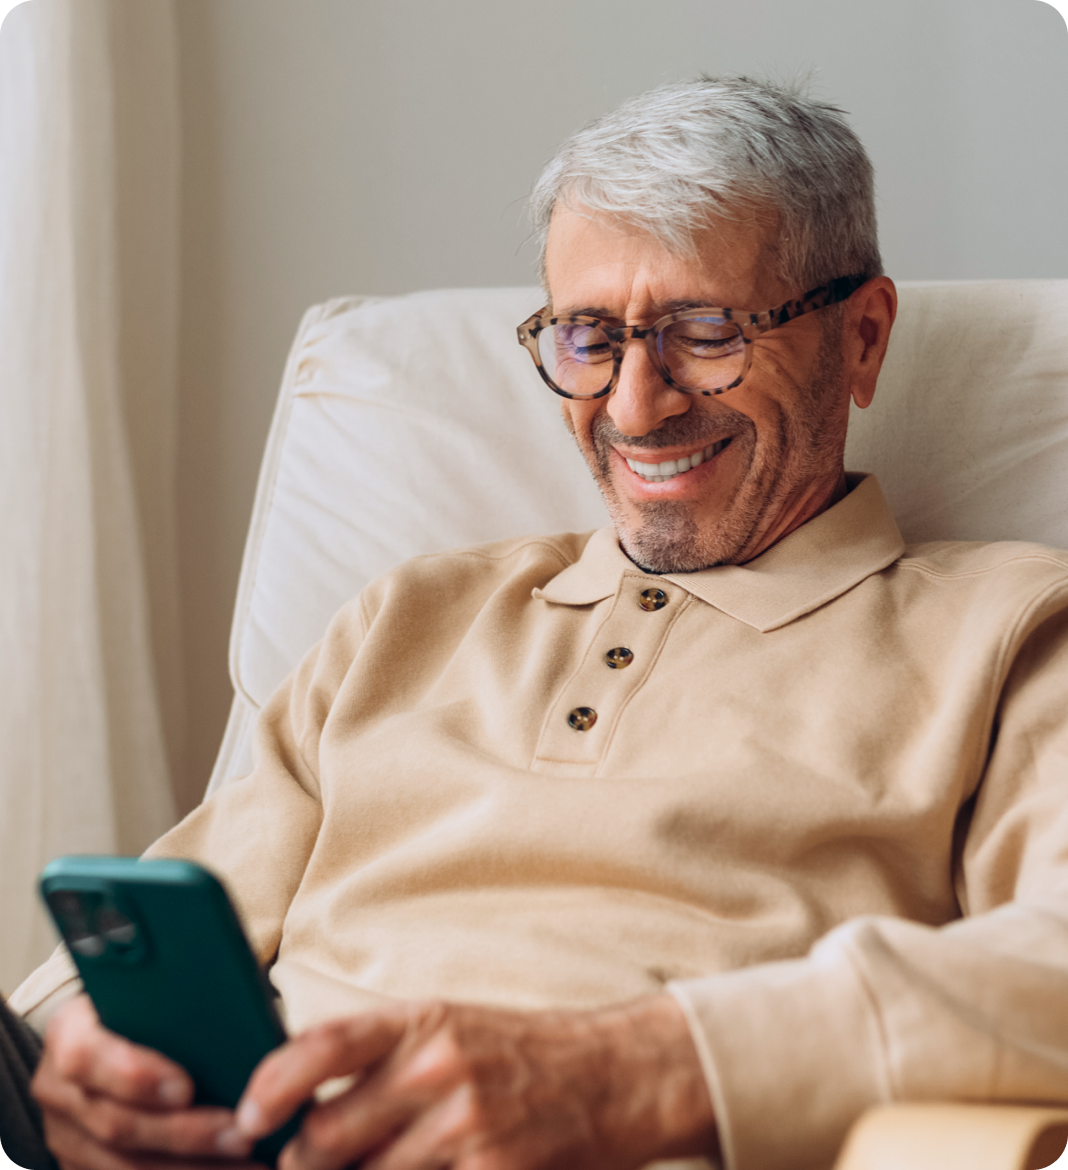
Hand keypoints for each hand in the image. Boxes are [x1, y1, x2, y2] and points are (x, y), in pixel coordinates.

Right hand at [31, 994, 261, 1168]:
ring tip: (247, 1167)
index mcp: (68, 1031)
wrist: (109, 1033)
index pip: (86, 1056)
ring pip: (123, 1166)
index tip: (187, 1088)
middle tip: (241, 1136)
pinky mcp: (77, 1165)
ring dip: (190, 1169)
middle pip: (115, 1124)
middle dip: (184, 1135)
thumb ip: (174, 1005)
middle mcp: (57, 1088)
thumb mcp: (148, 993)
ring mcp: (64, 1135)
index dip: (134, 1077)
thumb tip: (236, 1019)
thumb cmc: (142, 1007)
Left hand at [235, 994, 716, 1169]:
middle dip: (302, 1167)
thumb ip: (381, 1053)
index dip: (269, 1086)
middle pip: (325, 1137)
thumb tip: (299, 1096)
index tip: (246, 1119)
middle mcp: (438, 1067)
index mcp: (422, 1020)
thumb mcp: (451, 1027)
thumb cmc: (522, 1052)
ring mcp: (467, 1127)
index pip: (320, 1045)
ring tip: (378, 1166)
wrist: (616, 1076)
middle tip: (303, 1168)